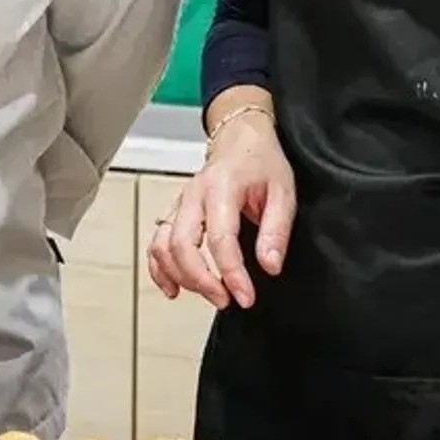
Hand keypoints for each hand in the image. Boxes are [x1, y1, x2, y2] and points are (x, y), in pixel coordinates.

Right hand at [144, 112, 295, 311]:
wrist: (241, 139)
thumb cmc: (261, 163)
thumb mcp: (283, 192)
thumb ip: (276, 231)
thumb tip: (269, 265)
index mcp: (221, 187)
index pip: (220, 238)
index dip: (232, 273)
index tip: (245, 297)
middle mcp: (193, 196)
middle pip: (182, 244)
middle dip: (201, 280)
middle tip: (226, 300)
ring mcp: (179, 204)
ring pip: (163, 246)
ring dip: (181, 277)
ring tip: (209, 295)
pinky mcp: (174, 213)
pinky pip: (156, 243)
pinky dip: (159, 269)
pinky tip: (173, 288)